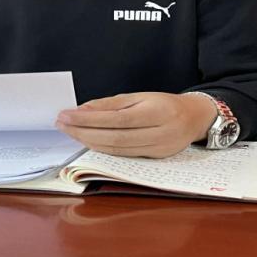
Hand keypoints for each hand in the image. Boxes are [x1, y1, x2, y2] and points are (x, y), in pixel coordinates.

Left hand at [54, 92, 216, 158]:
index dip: (88, 119)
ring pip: (117, 150)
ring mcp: (158, 150)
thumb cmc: (165, 104)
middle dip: (83, 132)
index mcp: (157, 112)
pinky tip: (89, 142)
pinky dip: (103, 150)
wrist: (195, 119)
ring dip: (89, 142)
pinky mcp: (155, 160)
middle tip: (62, 125)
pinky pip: (123, 156)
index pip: (116, 119)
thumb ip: (111, 104)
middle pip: (114, 138)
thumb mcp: (140, 96)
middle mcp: (159, 133)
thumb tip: (83, 110)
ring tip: (70, 133)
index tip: (66, 115)